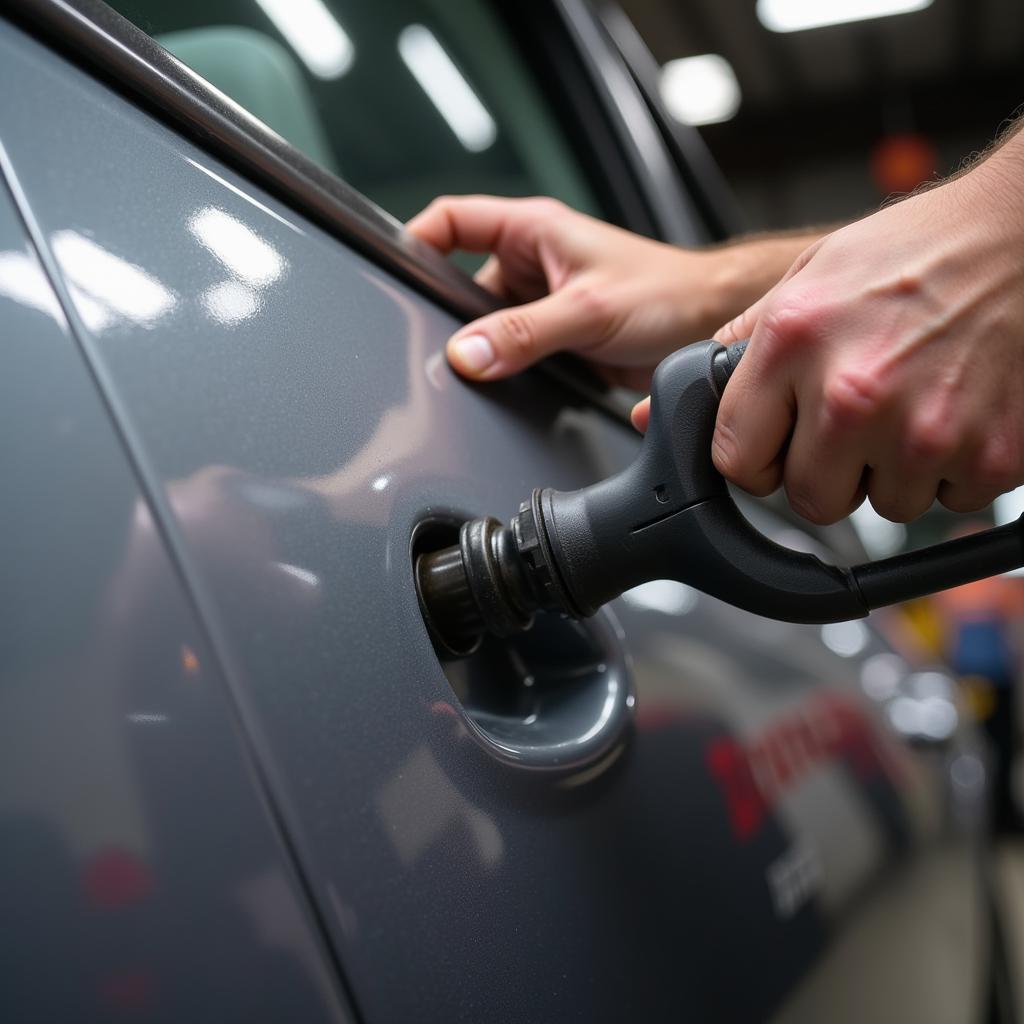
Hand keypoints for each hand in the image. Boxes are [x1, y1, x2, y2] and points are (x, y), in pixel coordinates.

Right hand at [408, 195, 809, 389]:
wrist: (709, 327)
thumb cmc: (668, 294)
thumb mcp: (588, 311)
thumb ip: (525, 333)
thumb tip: (468, 354)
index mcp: (532, 230)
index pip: (451, 219)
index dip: (416, 241)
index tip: (394, 276)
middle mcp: (531, 263)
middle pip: (459, 283)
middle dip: (449, 317)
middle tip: (437, 346)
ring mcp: (540, 303)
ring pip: (484, 326)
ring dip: (482, 350)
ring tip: (482, 370)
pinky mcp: (552, 340)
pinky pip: (509, 354)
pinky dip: (503, 371)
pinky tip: (506, 386)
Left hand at [703, 134, 1023, 524]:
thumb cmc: (915, 252)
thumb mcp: (803, 283)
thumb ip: (735, 353)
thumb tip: (656, 412)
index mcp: (793, 344)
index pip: (735, 460)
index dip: (754, 458)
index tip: (774, 445)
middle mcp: (853, 392)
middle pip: (809, 501)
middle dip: (825, 472)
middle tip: (853, 423)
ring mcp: (925, 429)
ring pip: (883, 506)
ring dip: (891, 471)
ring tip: (911, 404)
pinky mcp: (991, 454)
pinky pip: (949, 500)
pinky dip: (951, 469)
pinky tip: (953, 412)